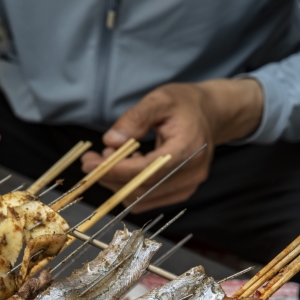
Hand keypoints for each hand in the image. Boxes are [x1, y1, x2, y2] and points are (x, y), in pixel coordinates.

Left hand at [81, 79, 262, 211]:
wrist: (210, 115)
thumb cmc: (184, 104)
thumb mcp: (159, 99)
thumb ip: (135, 118)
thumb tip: (111, 141)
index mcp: (188, 149)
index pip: (147, 170)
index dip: (116, 170)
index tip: (91, 164)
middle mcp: (191, 173)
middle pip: (142, 188)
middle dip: (110, 177)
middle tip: (89, 161)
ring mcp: (188, 186)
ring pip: (142, 198)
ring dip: (117, 184)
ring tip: (105, 160)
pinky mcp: (182, 192)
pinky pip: (149, 199)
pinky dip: (130, 188)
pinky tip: (122, 169)